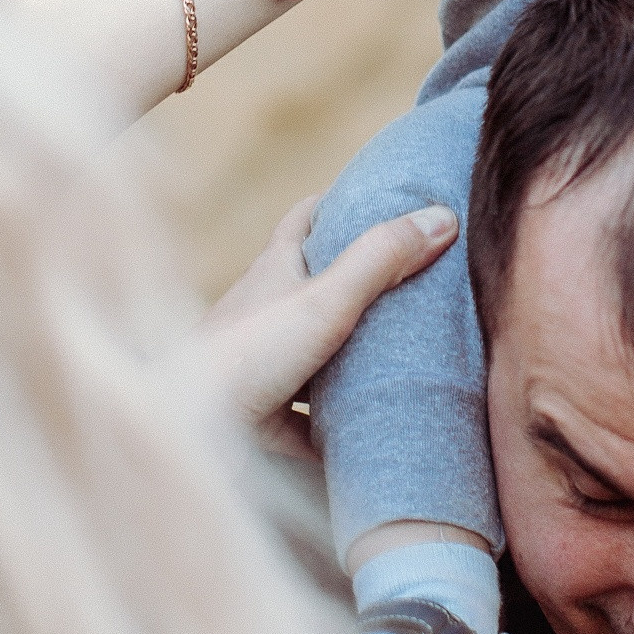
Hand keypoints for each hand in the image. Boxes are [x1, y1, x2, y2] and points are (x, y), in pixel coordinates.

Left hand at [188, 194, 460, 449]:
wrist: (190, 431)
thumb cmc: (246, 354)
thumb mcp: (325, 299)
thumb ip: (380, 261)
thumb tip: (443, 217)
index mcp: (274, 271)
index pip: (305, 219)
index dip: (337, 203)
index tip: (378, 197)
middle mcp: (264, 313)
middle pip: (313, 288)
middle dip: (354, 285)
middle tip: (409, 284)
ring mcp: (262, 367)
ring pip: (313, 356)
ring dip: (348, 359)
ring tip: (402, 362)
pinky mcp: (264, 419)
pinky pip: (308, 421)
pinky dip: (338, 427)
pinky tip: (370, 436)